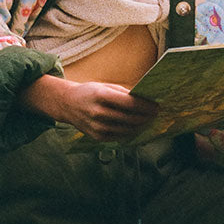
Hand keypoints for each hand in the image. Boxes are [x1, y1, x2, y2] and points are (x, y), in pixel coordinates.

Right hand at [20, 74, 157, 140]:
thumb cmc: (90, 92)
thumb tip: (145, 100)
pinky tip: (136, 127)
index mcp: (101, 95)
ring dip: (141, 125)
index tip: (156, 106)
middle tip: (155, 114)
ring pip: (127, 129)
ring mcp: (97, 126)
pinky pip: (120, 136)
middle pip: (131, 117)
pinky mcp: (97, 137)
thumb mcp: (105, 86)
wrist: (67, 104)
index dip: (146, 106)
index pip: (130, 103)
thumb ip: (124, 93)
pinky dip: (130, 132)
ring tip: (148, 120)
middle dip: (146, 116)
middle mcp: (98, 112)